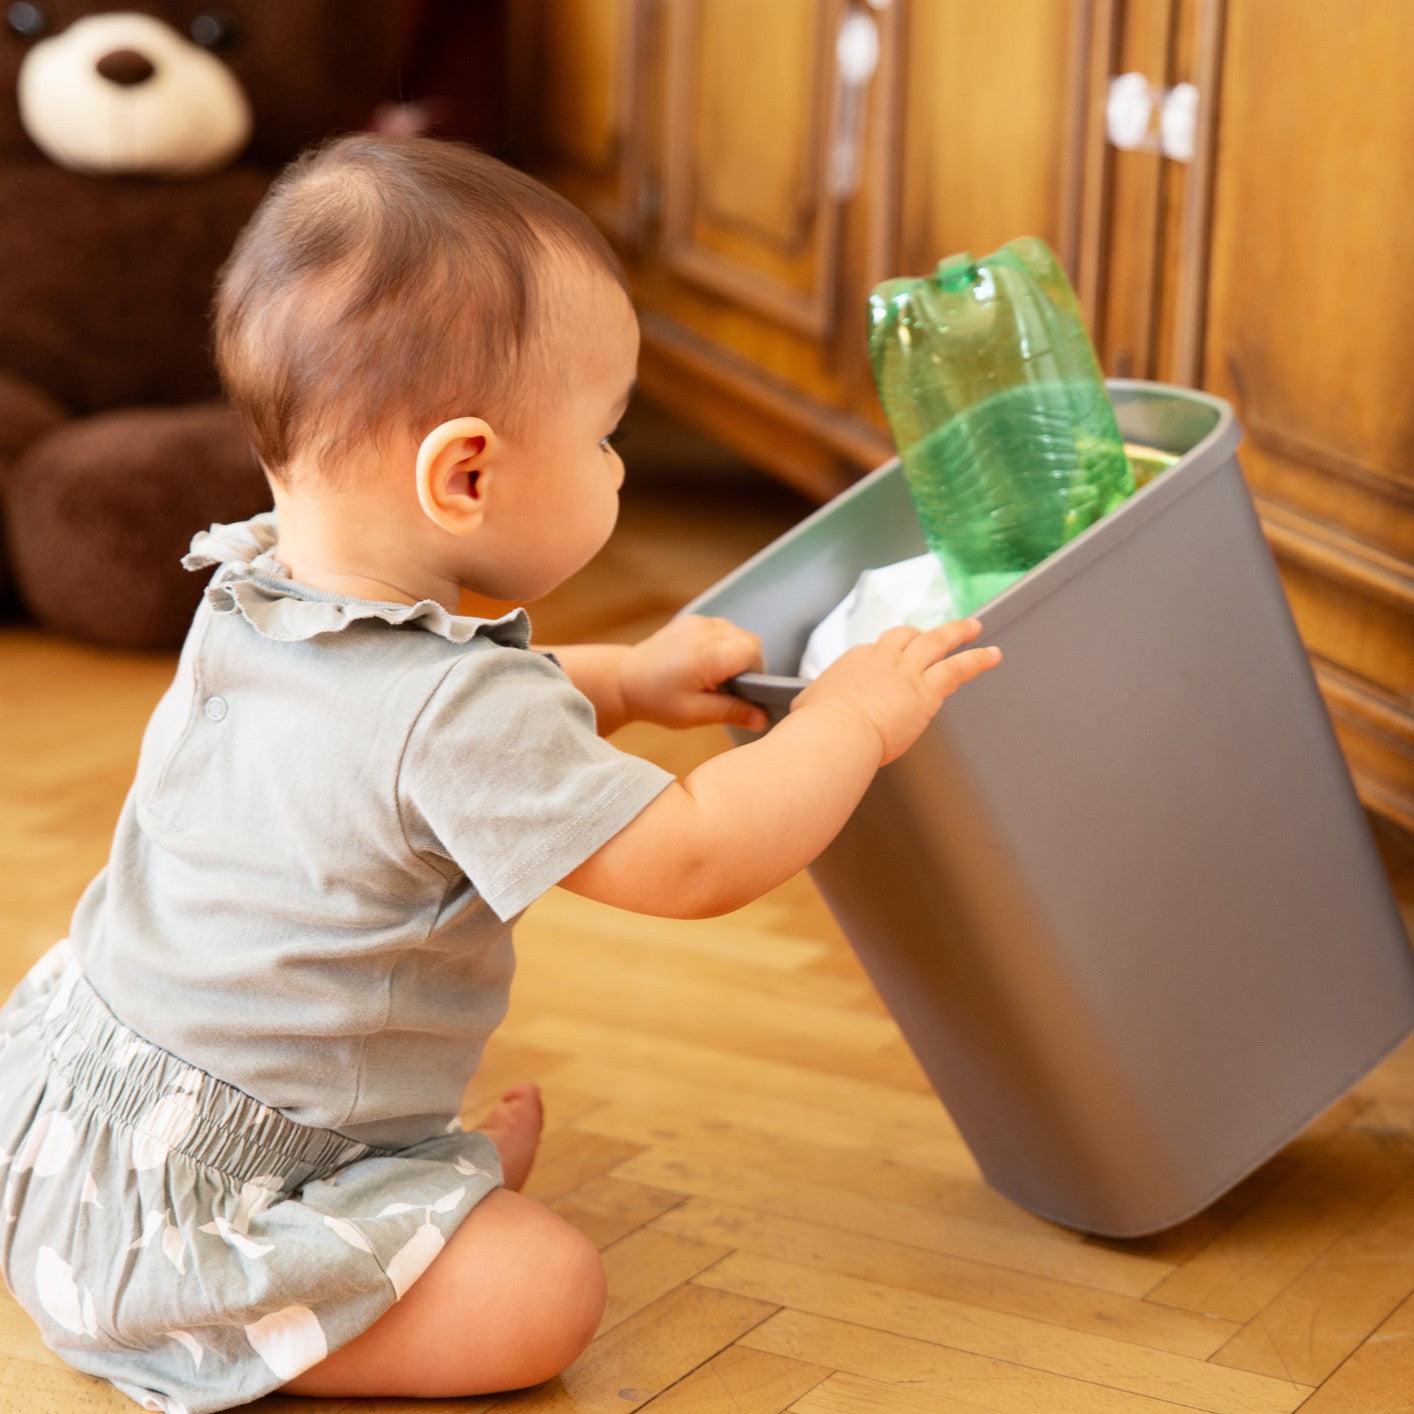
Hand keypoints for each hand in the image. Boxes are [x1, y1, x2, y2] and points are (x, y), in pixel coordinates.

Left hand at [621, 615, 768, 730]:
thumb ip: (731, 712)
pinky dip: (721, 645)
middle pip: (750, 640)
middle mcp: (706, 631)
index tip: (741, 690)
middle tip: (727, 687)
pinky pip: (721, 629)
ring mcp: (698, 622)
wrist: (625, 679)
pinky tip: (704, 663)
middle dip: (747, 664)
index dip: (756, 672)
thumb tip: (762, 718)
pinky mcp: (692, 620)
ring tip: (714, 676)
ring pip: (737, 633)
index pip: (754, 652)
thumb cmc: (657, 700)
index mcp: (709, 654)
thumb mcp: (694, 713)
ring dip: (735, 653)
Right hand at [790, 619, 1000, 764]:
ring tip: (974, 627)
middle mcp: (881, 659)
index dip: (885, 658)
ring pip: (936, 642)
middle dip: (920, 633)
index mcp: (854, 662)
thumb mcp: (807, 708)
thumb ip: (814, 704)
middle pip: (905, 636)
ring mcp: (905, 671)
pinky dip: (977, 659)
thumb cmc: (818, 728)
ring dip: (957, 632)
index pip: (874, 653)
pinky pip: (958, 668)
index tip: (889, 665)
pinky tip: (993, 655)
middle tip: (933, 632)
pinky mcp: (926, 689)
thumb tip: (806, 710)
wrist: (835, 734)